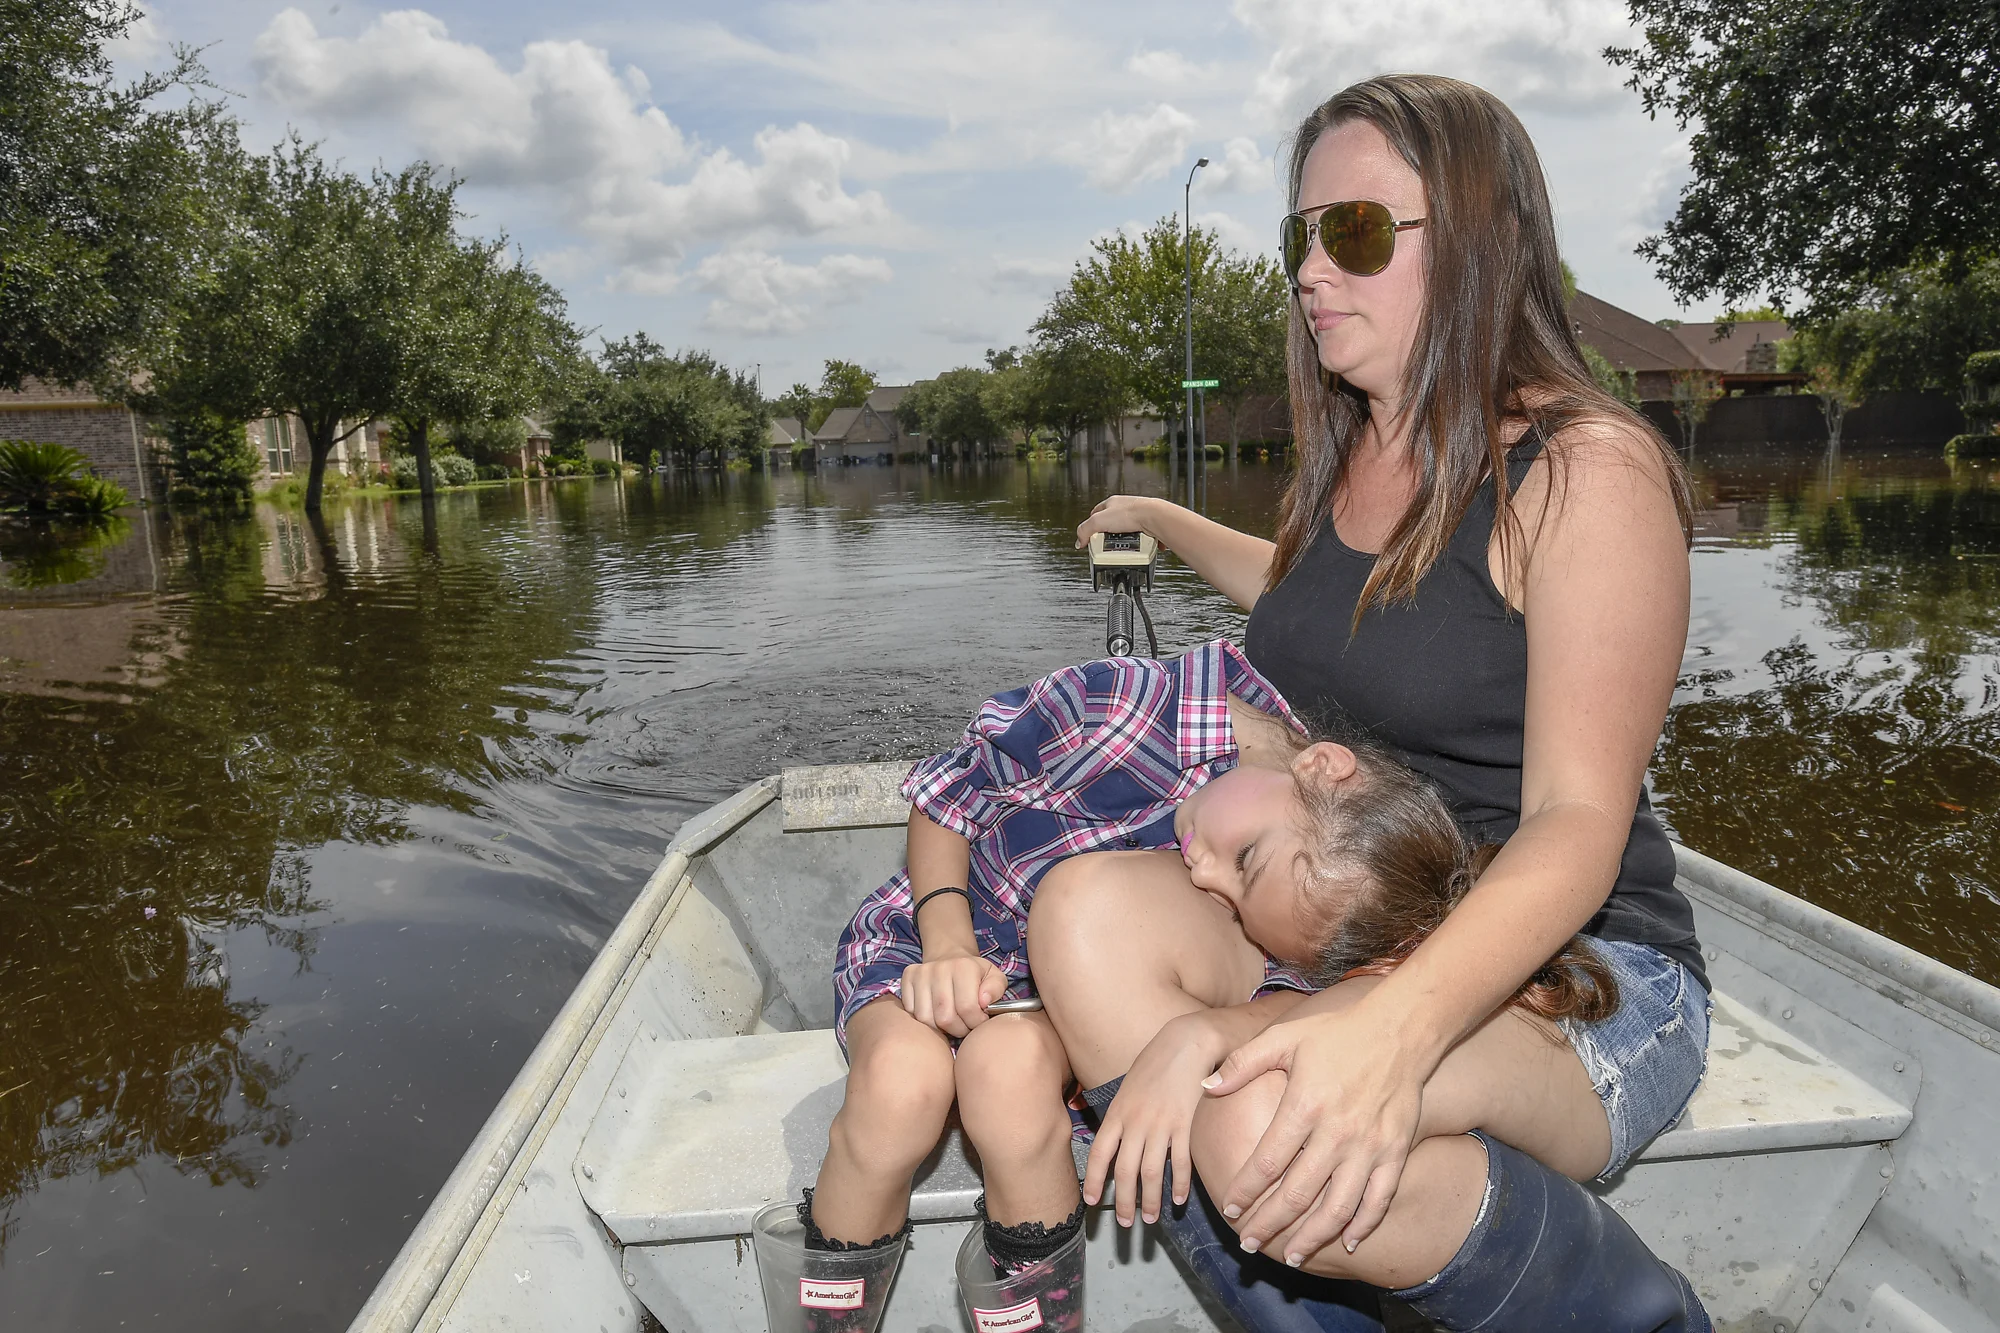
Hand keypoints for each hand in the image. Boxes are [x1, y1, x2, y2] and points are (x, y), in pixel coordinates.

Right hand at [899, 954, 1007, 1037]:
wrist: (949, 958)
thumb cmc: (975, 974)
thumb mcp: (994, 977)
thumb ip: (996, 989)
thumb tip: (984, 1001)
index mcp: (963, 967)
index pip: (967, 1008)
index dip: (975, 1023)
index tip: (979, 1021)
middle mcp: (939, 968)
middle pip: (945, 1018)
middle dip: (959, 1029)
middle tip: (965, 1025)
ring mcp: (920, 974)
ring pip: (926, 1019)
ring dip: (941, 1028)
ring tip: (952, 1021)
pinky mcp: (906, 979)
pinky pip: (912, 1013)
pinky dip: (925, 1021)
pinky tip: (936, 1014)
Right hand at [1075, 495, 1168, 549]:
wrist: (1155, 517)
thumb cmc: (1132, 513)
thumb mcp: (1098, 522)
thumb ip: (1084, 531)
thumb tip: (1078, 541)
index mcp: (1112, 503)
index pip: (1096, 514)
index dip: (1092, 527)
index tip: (1090, 538)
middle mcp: (1126, 508)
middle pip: (1112, 525)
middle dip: (1109, 537)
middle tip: (1107, 546)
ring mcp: (1138, 517)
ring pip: (1127, 532)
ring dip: (1126, 542)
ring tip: (1124, 549)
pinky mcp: (1148, 527)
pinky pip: (1141, 538)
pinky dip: (1139, 545)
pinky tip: (1138, 549)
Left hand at [1083, 1013, 1224, 1225]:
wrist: (1186, 1043)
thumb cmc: (1157, 1062)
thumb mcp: (1128, 1087)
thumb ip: (1122, 1114)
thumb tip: (1117, 1138)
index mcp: (1118, 1113)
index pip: (1100, 1154)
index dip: (1094, 1181)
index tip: (1092, 1201)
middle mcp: (1136, 1122)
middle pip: (1125, 1171)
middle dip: (1124, 1201)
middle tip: (1127, 1223)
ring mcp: (1161, 1125)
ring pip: (1151, 1173)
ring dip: (1150, 1200)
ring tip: (1150, 1218)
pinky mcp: (1186, 1125)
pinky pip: (1180, 1162)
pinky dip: (1180, 1184)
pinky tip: (1180, 1199)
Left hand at [1202, 1002, 1428, 1264]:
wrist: (1401, 1027)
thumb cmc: (1337, 1032)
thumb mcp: (1284, 1037)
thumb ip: (1242, 1064)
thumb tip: (1205, 1088)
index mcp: (1305, 1105)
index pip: (1268, 1162)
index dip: (1246, 1190)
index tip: (1230, 1209)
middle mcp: (1337, 1133)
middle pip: (1298, 1194)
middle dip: (1270, 1224)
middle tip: (1250, 1244)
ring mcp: (1370, 1146)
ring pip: (1338, 1207)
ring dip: (1313, 1237)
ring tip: (1292, 1256)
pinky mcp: (1396, 1151)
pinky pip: (1379, 1199)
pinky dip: (1364, 1225)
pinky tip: (1349, 1243)